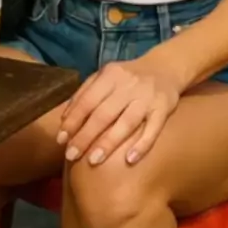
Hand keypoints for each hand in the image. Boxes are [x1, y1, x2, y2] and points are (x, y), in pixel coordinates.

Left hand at [57, 58, 181, 165]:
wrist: (166, 67)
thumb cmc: (129, 77)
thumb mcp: (106, 76)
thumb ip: (85, 93)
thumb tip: (64, 120)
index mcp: (111, 75)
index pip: (88, 100)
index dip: (73, 120)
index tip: (61, 140)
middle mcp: (129, 84)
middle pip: (104, 113)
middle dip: (85, 136)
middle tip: (71, 156)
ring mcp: (148, 96)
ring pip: (127, 122)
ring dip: (108, 142)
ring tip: (93, 161)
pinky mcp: (164, 107)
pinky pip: (153, 128)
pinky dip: (142, 144)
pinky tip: (129, 159)